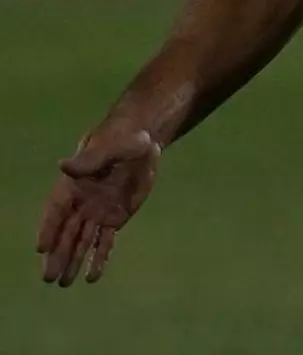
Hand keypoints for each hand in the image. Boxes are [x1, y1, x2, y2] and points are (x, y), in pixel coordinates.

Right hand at [37, 122, 161, 286]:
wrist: (142, 143)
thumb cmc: (121, 138)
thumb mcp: (108, 145)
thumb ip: (88, 159)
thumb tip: (63, 165)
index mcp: (72, 186)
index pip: (56, 211)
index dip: (48, 229)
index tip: (41, 249)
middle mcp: (81, 203)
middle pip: (66, 232)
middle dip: (57, 255)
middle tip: (49, 278)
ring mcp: (97, 212)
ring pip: (82, 241)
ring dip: (74, 261)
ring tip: (65, 283)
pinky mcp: (116, 218)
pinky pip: (106, 241)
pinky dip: (100, 258)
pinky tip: (93, 276)